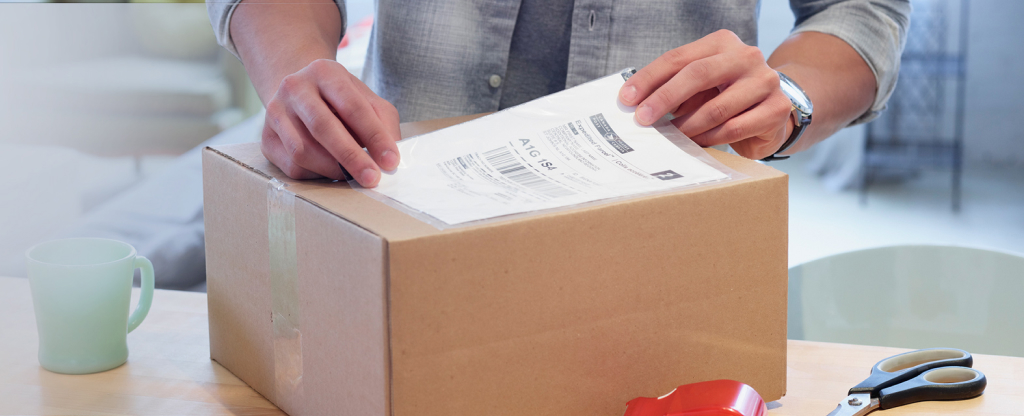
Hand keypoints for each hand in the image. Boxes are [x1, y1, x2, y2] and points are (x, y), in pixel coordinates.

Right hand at [261, 59, 400, 185]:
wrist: (300, 94)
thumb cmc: (339, 100)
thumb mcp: (365, 99)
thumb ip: (383, 122)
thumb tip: (390, 156)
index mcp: (324, 72)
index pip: (352, 106)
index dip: (374, 136)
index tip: (391, 161)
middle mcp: (294, 87)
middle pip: (323, 127)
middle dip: (351, 157)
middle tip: (371, 179)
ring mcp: (275, 112)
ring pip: (303, 150)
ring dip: (332, 168)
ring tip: (352, 175)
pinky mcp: (266, 138)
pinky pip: (292, 165)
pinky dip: (316, 174)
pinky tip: (329, 170)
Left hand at [619, 30, 793, 159]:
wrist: (773, 112)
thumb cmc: (726, 97)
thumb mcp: (700, 87)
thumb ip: (673, 89)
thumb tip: (635, 104)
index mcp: (722, 43)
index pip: (679, 57)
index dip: (650, 78)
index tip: (627, 98)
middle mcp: (746, 56)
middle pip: (698, 74)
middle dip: (665, 98)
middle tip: (643, 119)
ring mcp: (765, 81)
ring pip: (716, 108)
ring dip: (687, 126)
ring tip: (671, 137)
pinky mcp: (776, 109)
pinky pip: (734, 128)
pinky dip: (710, 138)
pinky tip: (697, 143)